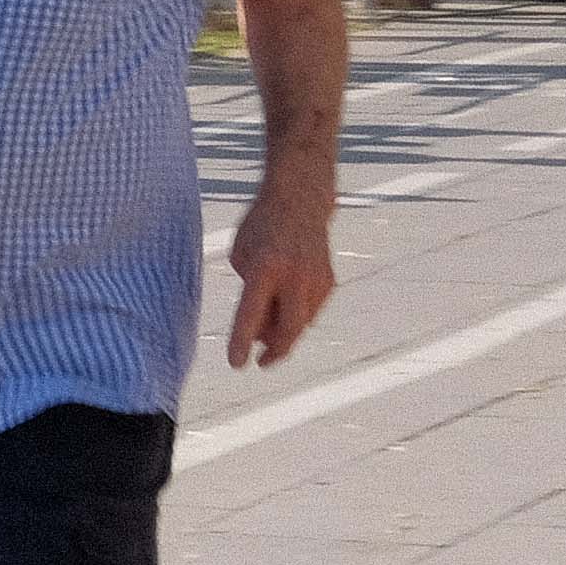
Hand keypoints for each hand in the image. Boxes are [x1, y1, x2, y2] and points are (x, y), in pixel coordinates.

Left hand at [225, 161, 335, 368]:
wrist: (300, 200)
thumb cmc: (261, 228)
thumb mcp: (241, 256)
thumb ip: (249, 293)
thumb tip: (262, 330)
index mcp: (266, 267)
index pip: (250, 313)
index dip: (241, 341)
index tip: (237, 364)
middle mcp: (295, 275)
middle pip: (288, 329)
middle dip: (275, 351)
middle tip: (262, 362)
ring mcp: (316, 279)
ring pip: (300, 323)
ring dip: (283, 332)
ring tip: (267, 322)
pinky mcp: (329, 281)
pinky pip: (310, 311)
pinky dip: (295, 316)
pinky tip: (284, 305)